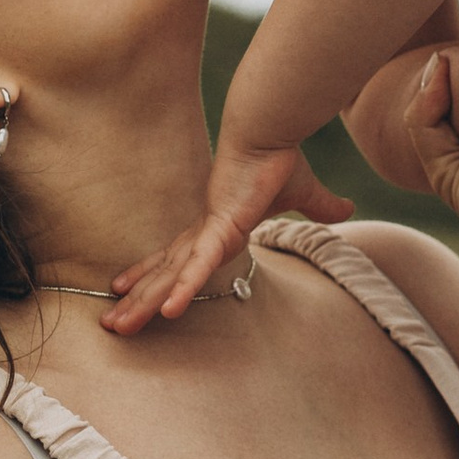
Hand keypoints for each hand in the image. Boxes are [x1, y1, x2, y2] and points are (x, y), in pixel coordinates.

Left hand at [103, 136, 351, 334]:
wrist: (270, 132)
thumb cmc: (278, 158)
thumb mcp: (302, 194)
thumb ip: (319, 208)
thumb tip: (347, 209)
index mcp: (214, 227)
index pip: (175, 258)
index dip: (151, 275)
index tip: (125, 289)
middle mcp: (204, 232)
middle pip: (164, 274)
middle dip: (137, 300)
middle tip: (111, 326)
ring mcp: (209, 232)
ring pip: (170, 277)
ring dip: (143, 302)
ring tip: (117, 327)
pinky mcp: (220, 227)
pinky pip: (199, 266)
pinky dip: (184, 288)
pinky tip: (168, 312)